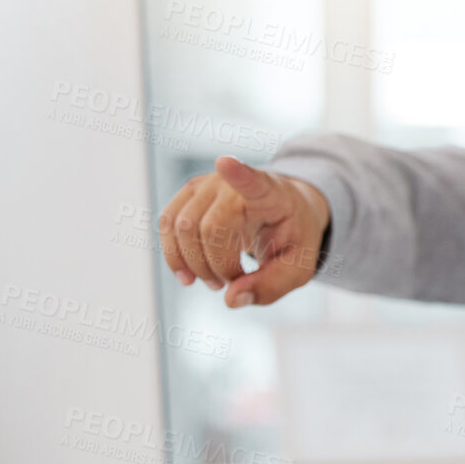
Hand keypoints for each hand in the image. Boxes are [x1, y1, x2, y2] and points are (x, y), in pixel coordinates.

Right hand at [158, 156, 329, 307]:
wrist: (284, 212)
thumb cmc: (291, 238)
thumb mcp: (297, 268)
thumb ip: (270, 286)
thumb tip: (230, 300)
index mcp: (271, 194)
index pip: (252, 181)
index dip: (238, 173)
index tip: (225, 163)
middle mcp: (233, 182)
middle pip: (208, 228)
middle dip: (215, 267)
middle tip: (235, 281)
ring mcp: (206, 184)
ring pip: (181, 227)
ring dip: (193, 265)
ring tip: (216, 281)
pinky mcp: (189, 193)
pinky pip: (167, 224)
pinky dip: (174, 256)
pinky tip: (189, 276)